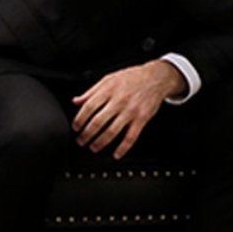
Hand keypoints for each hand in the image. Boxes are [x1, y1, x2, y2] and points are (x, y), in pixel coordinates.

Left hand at [71, 59, 186, 159]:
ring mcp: (131, 111)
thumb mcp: (109, 79)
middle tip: (81, 141)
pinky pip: (131, 137)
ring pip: (112, 131)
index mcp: (109, 90)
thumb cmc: (132, 78)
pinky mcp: (142, 118)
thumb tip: (76, 101)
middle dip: (86, 135)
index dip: (79, 120)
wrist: (156, 77)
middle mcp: (119, 101)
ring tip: (93, 147)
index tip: (76, 127)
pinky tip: (117, 154)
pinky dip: (123, 148)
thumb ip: (91, 91)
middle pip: (98, 122)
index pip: (88, 107)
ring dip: (100, 143)